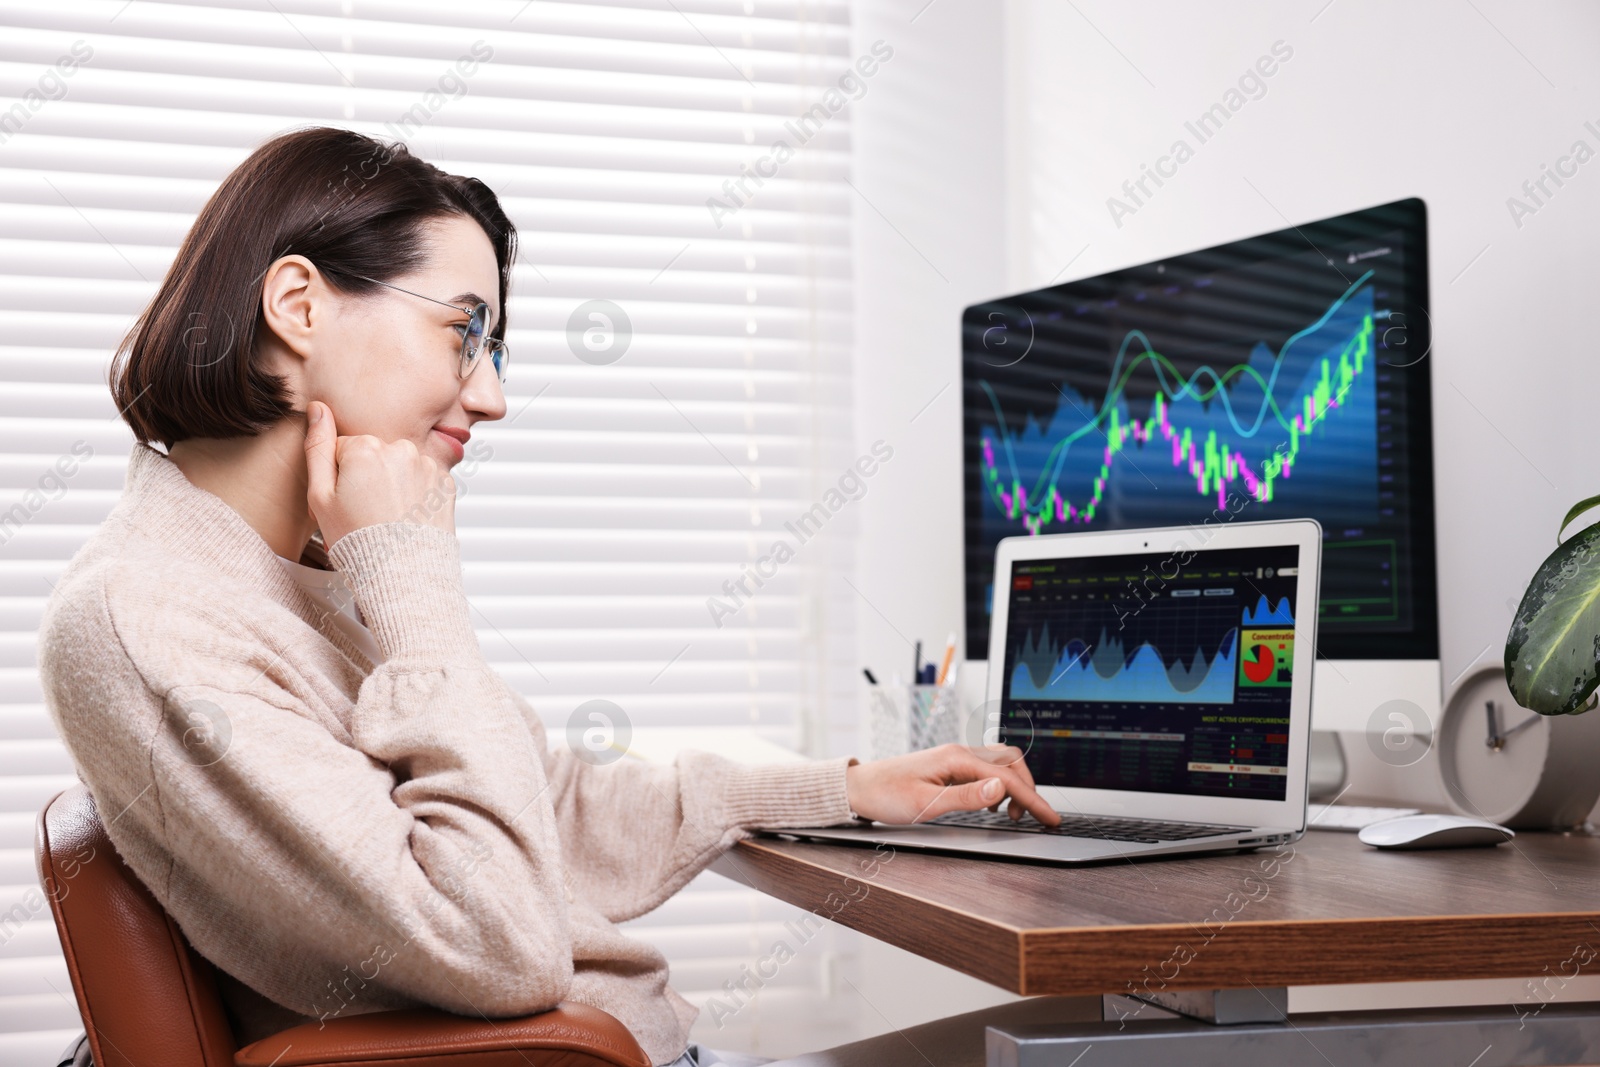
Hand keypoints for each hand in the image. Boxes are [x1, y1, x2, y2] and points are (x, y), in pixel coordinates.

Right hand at [304, 400, 456, 547]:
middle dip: (368, 476)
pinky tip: (407, 517)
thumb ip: (317, 447)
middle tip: (366, 512)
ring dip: (393, 484)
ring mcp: (428, 465)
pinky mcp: (446, 483)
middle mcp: (401, 448)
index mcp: (366, 447)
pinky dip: (415, 494)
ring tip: (388, 517)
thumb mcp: (320, 497)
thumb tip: (317, 408)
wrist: (403, 574)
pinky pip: (423, 480)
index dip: (339, 478)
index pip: (343, 449)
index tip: (344, 501)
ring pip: (400, 466)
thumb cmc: (357, 540)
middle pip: (374, 455)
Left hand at [844, 743, 1060, 826]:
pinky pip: (986, 768)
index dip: (1034, 800)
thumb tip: (1001, 790)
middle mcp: (959, 752)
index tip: (1051, 818)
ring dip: (1015, 786)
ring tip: (1014, 815)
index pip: (1007, 778)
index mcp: (957, 758)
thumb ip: (966, 797)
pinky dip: (999, 785)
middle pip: (1011, 762)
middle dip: (1029, 789)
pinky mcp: (949, 765)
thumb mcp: (926, 804)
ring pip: (1000, 763)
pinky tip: (993, 806)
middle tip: (1036, 817)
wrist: (859, 788)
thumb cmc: (886, 795)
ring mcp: (954, 757)